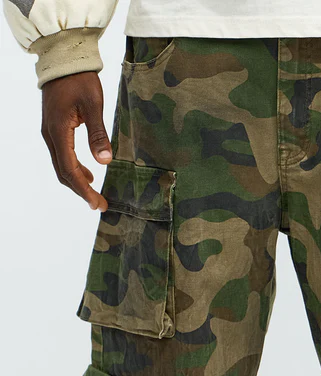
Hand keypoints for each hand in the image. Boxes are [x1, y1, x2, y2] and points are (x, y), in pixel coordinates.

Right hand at [41, 72, 111, 211]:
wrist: (63, 59)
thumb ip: (98, 134)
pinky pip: (62, 155)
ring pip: (61, 166)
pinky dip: (74, 168)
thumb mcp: (94, 105)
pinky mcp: (54, 129)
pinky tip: (88, 173)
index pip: (70, 170)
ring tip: (95, 193)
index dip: (84, 190)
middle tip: (99, 204)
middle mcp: (50, 135)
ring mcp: (50, 132)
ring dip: (77, 181)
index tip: (97, 203)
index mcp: (58, 132)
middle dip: (81, 191)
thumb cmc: (80, 79)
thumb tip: (105, 162)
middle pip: (63, 173)